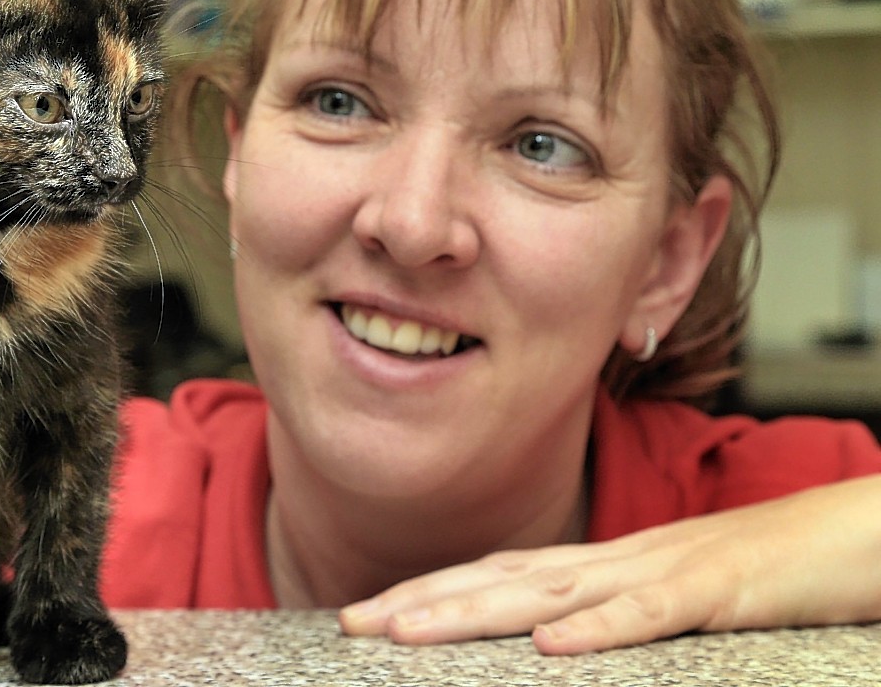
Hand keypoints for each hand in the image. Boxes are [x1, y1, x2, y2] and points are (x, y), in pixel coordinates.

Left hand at [339, 474, 880, 653]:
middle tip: (352, 621)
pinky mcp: (715, 592)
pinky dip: (598, 629)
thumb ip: (606, 611)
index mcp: (600, 565)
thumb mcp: (667, 595)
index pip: (496, 574)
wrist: (847, 536)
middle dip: (423, 601)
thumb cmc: (758, 573)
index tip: (367, 613)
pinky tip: (549, 647)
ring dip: (475, 611)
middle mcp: (615, 561)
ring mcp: (662, 571)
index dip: (429, 591)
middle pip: (502, 579)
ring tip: (408, 631)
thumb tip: (544, 639)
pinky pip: (650, 614)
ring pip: (552, 593)